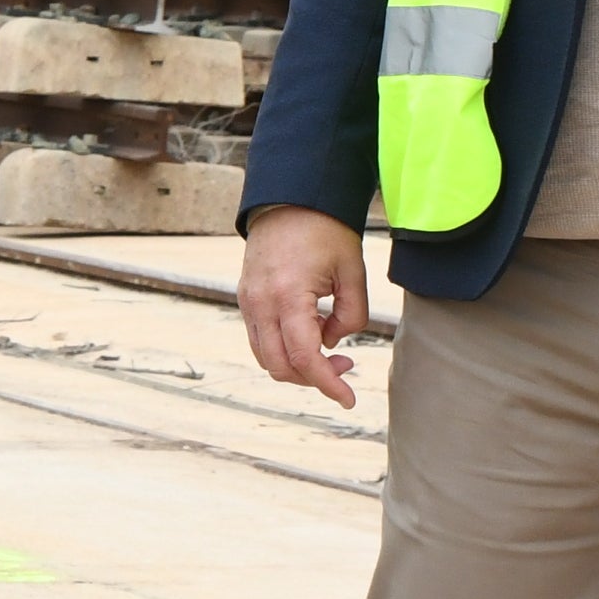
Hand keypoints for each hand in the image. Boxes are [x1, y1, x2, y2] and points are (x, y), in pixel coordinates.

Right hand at [241, 204, 373, 410]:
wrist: (289, 199)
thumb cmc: (325, 230)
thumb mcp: (353, 272)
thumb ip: (351, 316)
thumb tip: (333, 342)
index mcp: (287, 295)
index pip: (304, 357)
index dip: (327, 384)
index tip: (348, 399)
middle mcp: (260, 303)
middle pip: (279, 366)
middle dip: (313, 377)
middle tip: (346, 363)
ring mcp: (248, 301)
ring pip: (265, 357)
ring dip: (297, 364)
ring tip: (329, 345)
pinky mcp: (245, 298)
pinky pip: (259, 338)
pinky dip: (283, 347)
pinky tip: (311, 330)